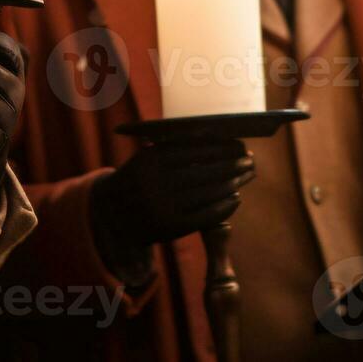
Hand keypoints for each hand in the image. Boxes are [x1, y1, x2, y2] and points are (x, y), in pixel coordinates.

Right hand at [89, 139, 254, 277]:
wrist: (113, 216)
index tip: (238, 143)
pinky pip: (205, 216)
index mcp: (149, 161)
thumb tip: (213, 133)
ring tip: (246, 175)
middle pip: (203, 171)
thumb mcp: (147, 157)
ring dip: (232, 183)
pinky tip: (236, 197)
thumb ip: (174, 145)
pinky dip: (223, 206)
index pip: (193, 150)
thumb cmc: (140, 179)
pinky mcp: (171, 228)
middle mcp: (155, 183)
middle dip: (231, 164)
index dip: (219, 146)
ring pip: (207, 193)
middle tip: (249, 159)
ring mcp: (163, 207)